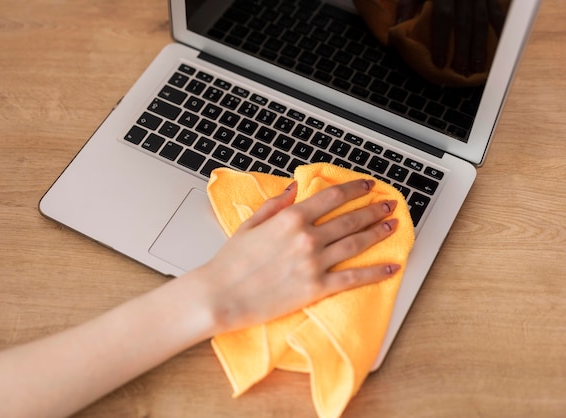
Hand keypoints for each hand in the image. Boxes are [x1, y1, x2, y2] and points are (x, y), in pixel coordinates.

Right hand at [196, 179, 399, 333]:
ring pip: (357, 243)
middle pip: (350, 218)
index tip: (367, 186)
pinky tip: (392, 267)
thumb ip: (275, 203)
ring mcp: (314, 263)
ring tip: (393, 226)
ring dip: (378, 233)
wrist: (220, 295)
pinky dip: (376, 272)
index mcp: (291, 218)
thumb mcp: (250, 224)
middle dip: (373, 209)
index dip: (355, 188)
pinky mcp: (316, 288)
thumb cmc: (230, 261)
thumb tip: (294, 187)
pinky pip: (353, 278)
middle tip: (389, 205)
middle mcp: (307, 237)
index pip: (333, 197)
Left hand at [397, 0, 505, 74]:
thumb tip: (397, 27)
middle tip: (461, 72)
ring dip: (480, 46)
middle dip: (463, 50)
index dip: (441, 41)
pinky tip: (499, 46)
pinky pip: (497, 11)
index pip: (443, 17)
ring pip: (482, 21)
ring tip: (477, 67)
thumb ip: (407, 4)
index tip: (440, 62)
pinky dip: (499, 29)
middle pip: (464, 24)